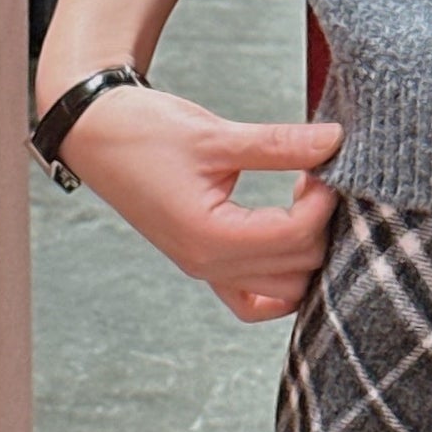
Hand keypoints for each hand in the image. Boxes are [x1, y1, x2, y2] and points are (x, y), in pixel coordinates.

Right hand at [48, 78, 345, 322]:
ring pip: (285, 290)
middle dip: (320, 222)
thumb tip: (335, 141)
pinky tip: (288, 236)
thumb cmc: (144, 131)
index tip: (325, 162)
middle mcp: (207, 265)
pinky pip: (254, 299)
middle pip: (299, 267)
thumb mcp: (216, 134)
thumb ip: (280, 143)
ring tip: (299, 199)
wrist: (95, 133)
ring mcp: (205, 270)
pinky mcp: (204, 262)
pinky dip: (281, 280)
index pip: (295, 236)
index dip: (323, 200)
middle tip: (314, 174)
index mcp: (209, 237)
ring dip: (306, 250)